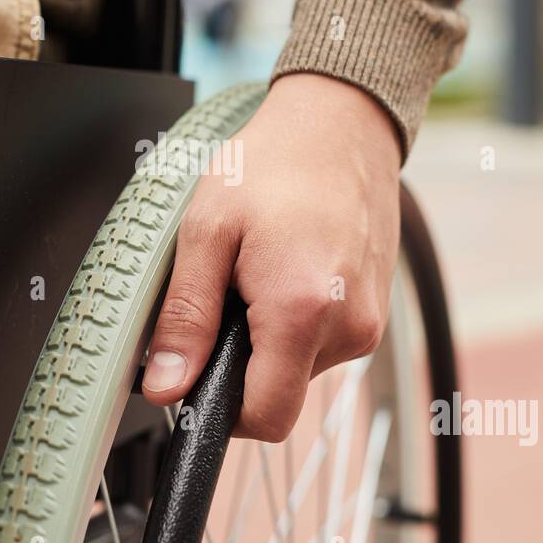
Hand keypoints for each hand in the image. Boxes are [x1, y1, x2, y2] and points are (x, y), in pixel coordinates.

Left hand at [141, 74, 401, 441]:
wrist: (341, 123)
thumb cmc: (274, 164)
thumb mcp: (206, 232)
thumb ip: (184, 317)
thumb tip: (166, 384)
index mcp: (302, 312)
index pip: (265, 418)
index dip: (220, 409)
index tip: (196, 371)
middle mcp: (348, 328)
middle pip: (279, 392)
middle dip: (242, 359)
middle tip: (229, 291)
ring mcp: (368, 322)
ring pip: (299, 368)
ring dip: (269, 335)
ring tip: (261, 268)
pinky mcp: (376, 312)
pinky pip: (323, 342)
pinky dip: (296, 320)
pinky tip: (288, 268)